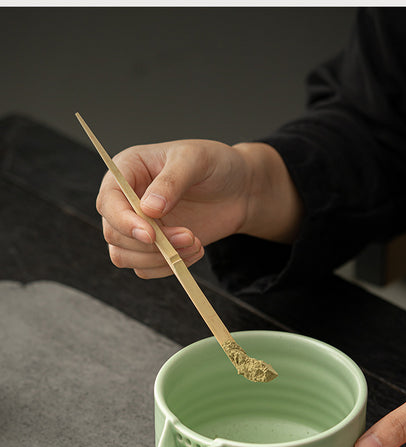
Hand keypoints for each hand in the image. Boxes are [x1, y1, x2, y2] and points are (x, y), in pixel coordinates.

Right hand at [96, 140, 301, 278]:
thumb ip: (172, 181)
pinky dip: (169, 267)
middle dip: (151, 243)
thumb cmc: (215, 165)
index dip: (124, 221)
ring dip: (160, 259)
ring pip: (125, 256)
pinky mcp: (153, 247)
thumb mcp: (196, 160)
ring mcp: (138, 226)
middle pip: (114, 234)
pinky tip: (194, 251)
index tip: (151, 234)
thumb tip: (148, 208)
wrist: (239, 189)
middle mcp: (125, 200)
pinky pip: (146, 269)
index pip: (108, 201)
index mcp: (127, 170)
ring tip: (195, 243)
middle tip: (188, 235)